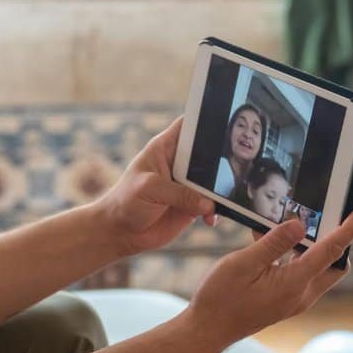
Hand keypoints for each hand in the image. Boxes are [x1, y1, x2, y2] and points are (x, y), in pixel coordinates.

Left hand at [94, 118, 215, 256]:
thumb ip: (179, 193)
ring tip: (220, 201)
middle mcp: (179, 164)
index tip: (225, 121)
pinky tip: (209, 219)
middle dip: (221, 160)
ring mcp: (187, 185)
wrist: (120, 232)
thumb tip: (208, 203)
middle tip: (231, 172)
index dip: (206, 120)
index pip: (189, 125)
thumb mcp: (149, 189)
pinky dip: (215, 211)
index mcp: (165, 148)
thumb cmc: (125, 201)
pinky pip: (212, 204)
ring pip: (213, 181)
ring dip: (220, 190)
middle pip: (208, 153)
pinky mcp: (192, 205)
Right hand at [184, 206, 352, 349]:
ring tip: (287, 227)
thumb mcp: (243, 263)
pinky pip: (302, 276)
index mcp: (294, 283)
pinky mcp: (285, 303)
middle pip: (336, 265)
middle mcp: (301, 294)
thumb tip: (300, 225)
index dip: (349, 229)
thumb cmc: (221, 297)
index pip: (331, 252)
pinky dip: (296, 258)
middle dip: (338, 241)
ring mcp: (294, 301)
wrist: (208, 330)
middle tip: (327, 217)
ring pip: (319, 270)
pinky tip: (269, 245)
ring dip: (312, 248)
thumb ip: (274, 243)